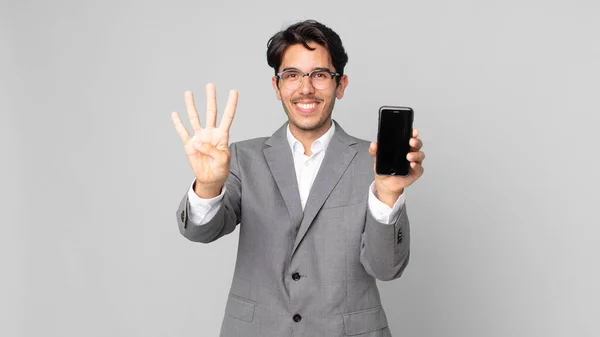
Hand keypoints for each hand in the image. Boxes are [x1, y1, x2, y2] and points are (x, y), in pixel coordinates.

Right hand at [171, 83, 237, 197]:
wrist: (211, 179)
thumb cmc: (220, 168)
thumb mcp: (222, 160)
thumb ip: (212, 150)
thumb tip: (198, 142)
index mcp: (222, 135)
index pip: (227, 117)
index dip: (231, 104)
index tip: (233, 91)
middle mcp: (210, 133)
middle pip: (211, 112)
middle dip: (211, 98)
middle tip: (210, 85)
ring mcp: (199, 137)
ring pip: (195, 118)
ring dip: (191, 106)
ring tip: (188, 93)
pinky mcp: (189, 145)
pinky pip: (183, 132)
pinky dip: (178, 123)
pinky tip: (175, 114)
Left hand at [368, 128, 424, 206]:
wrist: (385, 183)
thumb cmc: (385, 169)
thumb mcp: (378, 158)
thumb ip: (375, 151)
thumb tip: (373, 144)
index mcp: (403, 148)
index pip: (410, 138)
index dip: (413, 134)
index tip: (413, 131)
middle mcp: (411, 153)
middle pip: (417, 145)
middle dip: (416, 142)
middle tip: (411, 142)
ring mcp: (414, 162)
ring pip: (420, 155)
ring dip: (416, 155)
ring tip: (408, 156)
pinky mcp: (416, 172)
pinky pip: (419, 168)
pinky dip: (416, 166)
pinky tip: (412, 165)